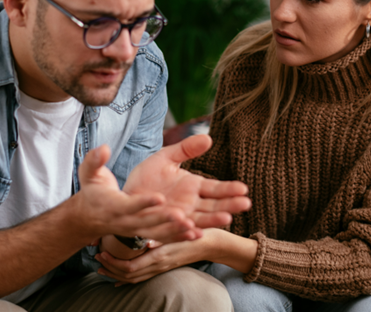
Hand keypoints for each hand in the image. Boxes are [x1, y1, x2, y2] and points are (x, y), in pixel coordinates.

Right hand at [74, 145, 194, 241]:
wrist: (90, 217)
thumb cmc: (93, 191)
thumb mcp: (89, 174)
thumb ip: (95, 161)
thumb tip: (104, 148)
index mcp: (114, 206)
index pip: (129, 205)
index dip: (143, 202)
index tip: (159, 197)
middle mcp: (127, 221)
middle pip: (147, 222)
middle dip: (164, 219)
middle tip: (182, 216)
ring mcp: (137, 230)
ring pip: (158, 232)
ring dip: (176, 231)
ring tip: (195, 229)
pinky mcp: (145, 233)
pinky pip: (164, 237)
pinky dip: (179, 237)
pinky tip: (197, 234)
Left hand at [95, 235, 205, 284]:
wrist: (211, 243)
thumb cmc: (195, 233)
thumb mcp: (179, 232)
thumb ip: (163, 236)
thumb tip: (145, 242)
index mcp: (159, 256)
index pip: (130, 267)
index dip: (113, 263)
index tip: (101, 254)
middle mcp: (158, 265)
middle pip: (128, 275)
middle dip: (110, 269)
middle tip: (96, 259)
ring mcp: (161, 268)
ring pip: (133, 278)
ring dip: (116, 274)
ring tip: (102, 267)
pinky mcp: (163, 266)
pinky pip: (142, 276)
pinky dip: (128, 278)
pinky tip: (119, 278)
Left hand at [123, 134, 250, 239]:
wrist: (125, 195)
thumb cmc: (147, 177)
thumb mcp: (166, 158)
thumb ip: (186, 149)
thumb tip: (208, 138)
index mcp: (193, 187)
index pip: (215, 189)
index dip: (229, 189)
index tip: (243, 188)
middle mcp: (189, 204)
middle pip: (213, 206)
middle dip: (229, 205)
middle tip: (245, 204)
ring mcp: (178, 217)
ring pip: (199, 219)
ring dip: (212, 220)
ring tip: (226, 218)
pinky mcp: (163, 227)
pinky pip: (176, 231)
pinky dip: (185, 232)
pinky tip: (195, 231)